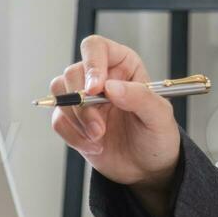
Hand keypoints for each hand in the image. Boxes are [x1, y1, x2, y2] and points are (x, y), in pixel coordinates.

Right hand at [48, 35, 181, 216]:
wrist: (147, 168)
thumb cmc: (158, 137)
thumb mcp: (159, 116)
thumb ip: (140, 97)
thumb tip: (112, 87)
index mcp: (123, 65)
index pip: (96, 47)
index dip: (92, 64)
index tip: (96, 89)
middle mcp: (101, 77)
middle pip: (73, 73)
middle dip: (83, 104)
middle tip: (99, 128)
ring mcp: (84, 98)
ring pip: (60, 94)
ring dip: (76, 120)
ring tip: (99, 137)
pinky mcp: (73, 120)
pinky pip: (58, 120)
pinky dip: (72, 135)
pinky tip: (94, 146)